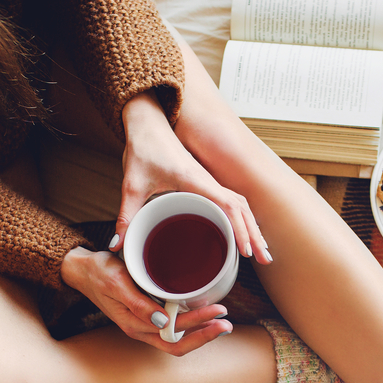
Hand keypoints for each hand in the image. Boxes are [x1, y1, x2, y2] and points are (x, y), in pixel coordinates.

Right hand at [61, 246, 231, 355]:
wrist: (82, 270)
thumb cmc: (99, 273)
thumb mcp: (117, 283)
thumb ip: (138, 304)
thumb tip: (162, 322)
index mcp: (135, 325)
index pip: (173, 335)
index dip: (199, 327)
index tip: (218, 312)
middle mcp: (142, 329)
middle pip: (179, 343)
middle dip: (205, 335)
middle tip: (227, 322)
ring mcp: (145, 324)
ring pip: (177, 338)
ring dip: (200, 331)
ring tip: (222, 322)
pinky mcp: (147, 315)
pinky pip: (172, 327)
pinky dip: (190, 323)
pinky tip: (204, 314)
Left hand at [108, 90, 270, 264]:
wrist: (147, 123)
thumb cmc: (142, 148)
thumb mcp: (130, 185)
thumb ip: (125, 217)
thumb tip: (117, 246)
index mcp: (194, 179)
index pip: (227, 205)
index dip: (240, 228)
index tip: (245, 250)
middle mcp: (207, 180)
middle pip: (242, 209)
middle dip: (255, 235)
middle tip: (265, 259)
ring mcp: (209, 181)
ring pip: (241, 205)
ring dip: (253, 227)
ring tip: (262, 252)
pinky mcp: (206, 182)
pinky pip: (232, 201)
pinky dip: (243, 218)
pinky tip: (245, 233)